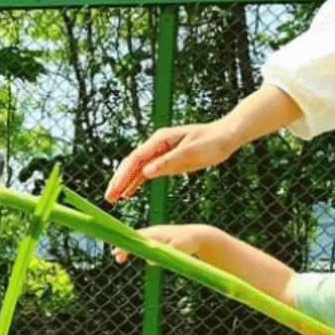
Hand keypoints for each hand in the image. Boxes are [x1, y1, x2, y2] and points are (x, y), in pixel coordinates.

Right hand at [105, 122, 240, 201]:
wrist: (226, 135)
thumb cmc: (213, 141)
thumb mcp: (192, 152)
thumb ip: (169, 162)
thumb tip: (147, 173)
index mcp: (161, 139)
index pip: (136, 159)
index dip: (123, 175)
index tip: (115, 189)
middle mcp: (156, 145)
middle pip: (131, 163)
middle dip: (118, 180)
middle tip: (107, 198)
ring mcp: (160, 153)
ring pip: (136, 169)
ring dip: (124, 183)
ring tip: (112, 199)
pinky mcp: (166, 161)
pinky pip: (146, 173)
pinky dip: (135, 183)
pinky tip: (128, 194)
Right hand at [110, 223, 211, 263]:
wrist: (199, 236)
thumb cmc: (188, 241)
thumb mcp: (176, 248)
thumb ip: (163, 254)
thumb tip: (149, 262)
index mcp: (156, 233)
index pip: (136, 237)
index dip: (126, 245)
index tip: (118, 252)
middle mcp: (153, 233)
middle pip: (134, 239)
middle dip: (124, 248)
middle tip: (116, 258)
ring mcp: (156, 236)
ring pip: (138, 242)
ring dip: (128, 249)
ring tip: (120, 259)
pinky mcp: (159, 241)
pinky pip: (143, 244)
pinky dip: (135, 249)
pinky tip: (129, 256)